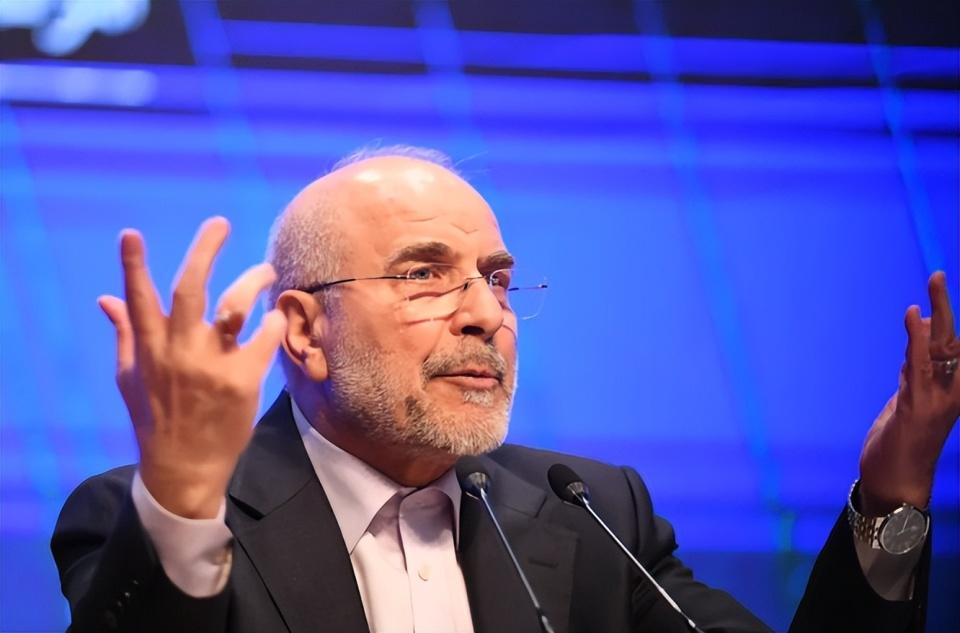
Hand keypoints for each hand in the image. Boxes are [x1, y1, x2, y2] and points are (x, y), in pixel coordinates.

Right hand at [98, 217, 285, 517]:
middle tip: (219, 223)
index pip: (139, 298)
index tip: (130, 234)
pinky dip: (274, 322)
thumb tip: (107, 298)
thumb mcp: (130, 378)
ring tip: (266, 271)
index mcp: (149, 348)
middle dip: (204, 250)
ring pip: (234, 306)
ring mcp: (211, 365)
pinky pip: (264, 338)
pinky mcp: (242, 380)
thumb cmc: (157, 417)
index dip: (133, 265)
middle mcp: (179, 351)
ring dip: (252, 280)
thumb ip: (125, 333)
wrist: (184, 466)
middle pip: (191, 288)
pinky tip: (278, 317)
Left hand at [859, 271, 959, 515]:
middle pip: (950, 339)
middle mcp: (949, 392)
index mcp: (946, 391)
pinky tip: (914, 315)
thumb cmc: (900, 448)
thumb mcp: (906, 406)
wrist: (897, 485)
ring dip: (936, 311)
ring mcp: (936, 399)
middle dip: (945, 305)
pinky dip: (915, 338)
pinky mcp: (918, 407)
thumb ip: (912, 379)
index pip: (952, 348)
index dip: (947, 322)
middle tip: (937, 274)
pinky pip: (918, 364)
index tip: (939, 295)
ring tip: (934, 281)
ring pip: (940, 346)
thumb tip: (911, 353)